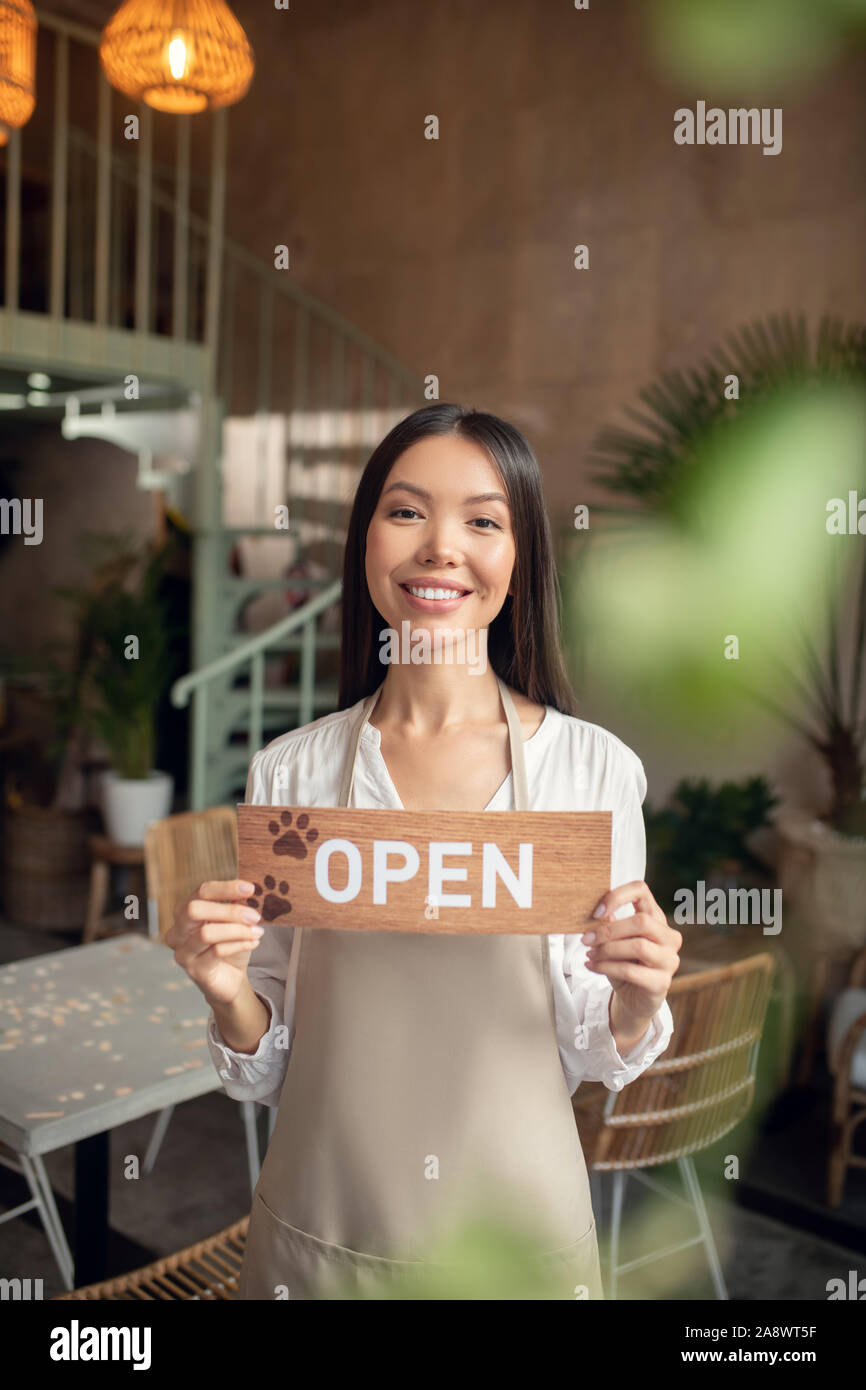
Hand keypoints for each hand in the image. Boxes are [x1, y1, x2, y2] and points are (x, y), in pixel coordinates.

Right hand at [164, 879, 263, 1006]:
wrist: (230, 978)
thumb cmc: (228, 945)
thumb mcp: (233, 921)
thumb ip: (235, 905)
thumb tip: (247, 890)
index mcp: (184, 912)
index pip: (201, 892)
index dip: (225, 888)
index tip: (250, 889)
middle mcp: (177, 930)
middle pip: (195, 910)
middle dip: (229, 911)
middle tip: (255, 916)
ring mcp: (183, 951)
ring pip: (206, 933)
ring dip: (237, 930)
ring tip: (257, 931)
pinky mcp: (194, 969)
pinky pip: (217, 951)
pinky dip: (239, 944)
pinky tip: (253, 942)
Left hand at [583, 880, 680, 1023]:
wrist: (632, 999)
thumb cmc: (624, 964)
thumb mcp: (613, 941)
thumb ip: (607, 924)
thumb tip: (592, 913)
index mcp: (656, 918)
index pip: (642, 891)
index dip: (617, 896)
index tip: (596, 912)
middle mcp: (669, 937)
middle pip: (642, 921)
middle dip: (609, 930)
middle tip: (586, 939)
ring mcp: (669, 960)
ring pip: (638, 946)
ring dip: (607, 950)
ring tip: (590, 954)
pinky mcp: (662, 982)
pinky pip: (631, 971)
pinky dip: (606, 967)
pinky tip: (592, 966)